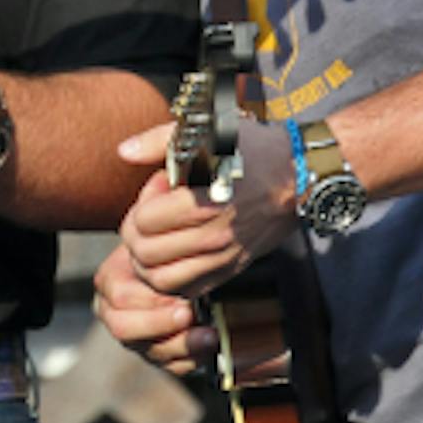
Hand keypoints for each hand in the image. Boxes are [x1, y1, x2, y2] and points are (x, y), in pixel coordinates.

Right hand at [91, 242, 215, 373]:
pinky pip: (170, 366)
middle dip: (160, 324)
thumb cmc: (168, 253)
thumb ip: (162, 262)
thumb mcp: (159, 249)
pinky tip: (208, 347)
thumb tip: (181, 282)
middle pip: (124, 329)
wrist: (175, 264)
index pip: (122, 298)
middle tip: (190, 315)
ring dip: (184, 345)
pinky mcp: (154, 354)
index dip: (153, 301)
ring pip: (151, 351)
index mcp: (108, 282)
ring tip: (210, 335)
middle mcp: (112, 313)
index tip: (182, 299)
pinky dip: (191, 359)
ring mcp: (133, 337)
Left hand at [113, 120, 297, 299]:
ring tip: (150, 240)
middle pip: (147, 254)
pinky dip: (169, 280)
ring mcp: (224, 257)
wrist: (299, 175)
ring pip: (163, 281)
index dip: (139, 205)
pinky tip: (169, 257)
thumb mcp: (207, 132)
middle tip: (145, 217)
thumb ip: (159, 141)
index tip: (155, 190)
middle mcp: (215, 235)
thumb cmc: (252, 150)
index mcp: (206, 202)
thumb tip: (123, 152)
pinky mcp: (232, 269)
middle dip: (134, 234)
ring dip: (146, 263)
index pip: (145, 222)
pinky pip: (189, 290)